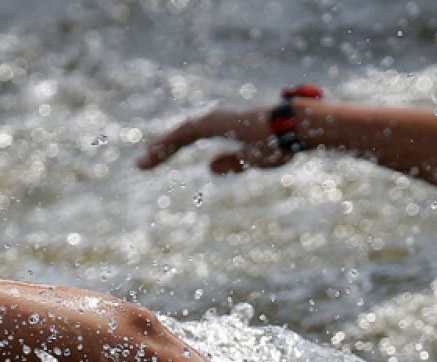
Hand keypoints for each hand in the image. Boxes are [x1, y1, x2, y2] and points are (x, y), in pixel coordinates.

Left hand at [135, 107, 292, 174]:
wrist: (294, 128)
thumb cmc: (281, 142)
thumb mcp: (252, 159)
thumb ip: (231, 163)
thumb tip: (209, 168)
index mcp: (227, 127)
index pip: (193, 136)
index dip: (175, 146)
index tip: (159, 156)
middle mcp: (217, 119)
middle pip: (183, 134)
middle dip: (163, 148)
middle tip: (143, 162)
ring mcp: (214, 118)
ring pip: (180, 134)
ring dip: (161, 149)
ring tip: (142, 163)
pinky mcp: (213, 122)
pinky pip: (184, 134)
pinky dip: (167, 145)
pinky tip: (153, 154)